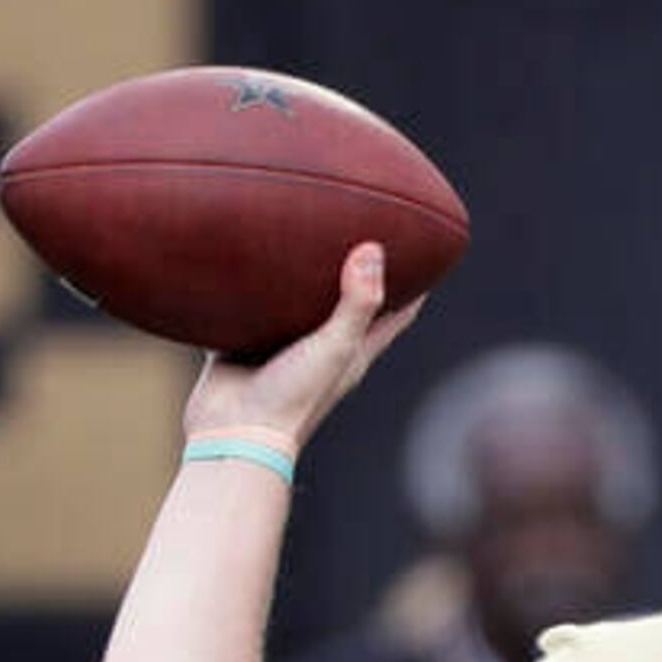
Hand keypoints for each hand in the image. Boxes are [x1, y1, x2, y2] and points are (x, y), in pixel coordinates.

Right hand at [182, 242, 424, 453]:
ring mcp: (285, 346)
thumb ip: (356, 303)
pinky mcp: (247, 343)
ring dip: (304, 276)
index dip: (415, 284)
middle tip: (364, 231)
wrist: (235, 431)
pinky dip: (254, 287)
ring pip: (300, 303)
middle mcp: (324, 347)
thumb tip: (374, 251)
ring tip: (304, 235)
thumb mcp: (334, 346)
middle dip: (359, 270)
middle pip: (351, 302)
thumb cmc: (293, 396)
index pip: (397, 312)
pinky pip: (254, 309)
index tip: (426, 253)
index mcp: (356, 350)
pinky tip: (247, 260)